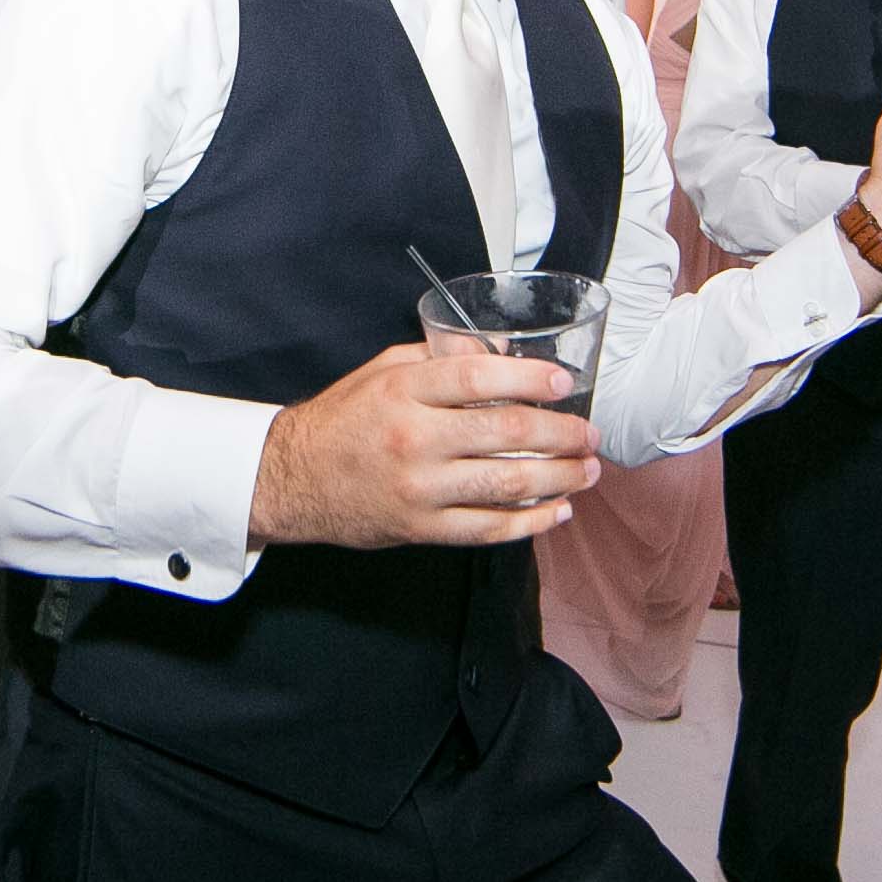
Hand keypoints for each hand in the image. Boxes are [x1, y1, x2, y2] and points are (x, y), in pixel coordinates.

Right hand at [251, 344, 598, 549]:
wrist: (292, 479)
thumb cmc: (343, 419)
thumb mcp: (383, 371)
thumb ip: (439, 360)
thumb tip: (499, 353)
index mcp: (404, 390)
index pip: (479, 376)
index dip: (530, 378)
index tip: (564, 383)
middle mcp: (413, 437)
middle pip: (506, 431)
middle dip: (561, 433)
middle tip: (590, 434)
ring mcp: (418, 487)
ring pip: (506, 482)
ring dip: (559, 477)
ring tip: (587, 471)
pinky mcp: (419, 527)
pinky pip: (487, 528)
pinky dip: (529, 523)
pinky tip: (556, 512)